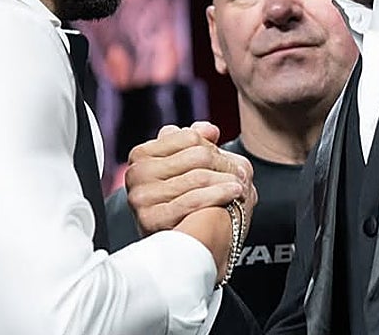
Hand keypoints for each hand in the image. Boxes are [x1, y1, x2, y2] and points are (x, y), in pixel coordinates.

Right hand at [124, 122, 251, 234]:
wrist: (174, 248)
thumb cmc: (181, 203)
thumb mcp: (183, 168)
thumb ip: (192, 143)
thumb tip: (210, 130)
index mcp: (141, 154)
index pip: (188, 137)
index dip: (213, 147)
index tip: (227, 158)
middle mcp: (136, 173)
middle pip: (196, 155)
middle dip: (223, 164)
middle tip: (240, 174)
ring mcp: (141, 196)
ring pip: (198, 177)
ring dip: (227, 180)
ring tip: (241, 186)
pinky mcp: (150, 219)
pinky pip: (192, 200)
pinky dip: (219, 194)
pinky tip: (235, 193)